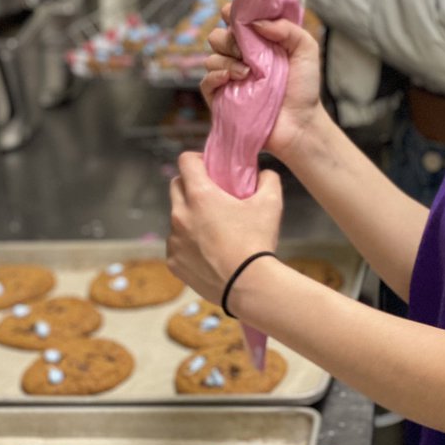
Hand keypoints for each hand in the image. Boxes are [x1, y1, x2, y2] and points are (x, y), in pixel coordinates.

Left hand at [168, 152, 282, 301]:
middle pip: (176, 186)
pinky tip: (208, 252)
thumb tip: (263, 173)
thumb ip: (268, 179)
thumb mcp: (271, 203)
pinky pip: (177, 244)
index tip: (209, 167)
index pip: (185, 161)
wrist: (247, 286)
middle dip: (190, 185)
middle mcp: (180, 214)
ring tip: (212, 229)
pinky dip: (188, 243)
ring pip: (176, 217)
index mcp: (199, 195)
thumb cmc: (257, 241)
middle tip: (211, 195)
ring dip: (189, 216)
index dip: (197, 159)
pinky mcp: (173, 262)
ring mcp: (174, 240)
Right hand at [202, 15, 323, 166]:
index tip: (233, 12)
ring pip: (211, 58)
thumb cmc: (304, 88)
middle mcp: (239, 57)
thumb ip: (287, 28)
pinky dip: (215, 76)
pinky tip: (230, 78)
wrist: (301, 124)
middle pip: (217, 36)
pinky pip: (205, 82)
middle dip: (228, 38)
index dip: (231, 13)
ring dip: (227, 60)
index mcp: (257, 42)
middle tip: (245, 49)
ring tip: (248, 73)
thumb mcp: (306, 49)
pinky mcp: (221, 98)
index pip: (235, 21)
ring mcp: (229, 78)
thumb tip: (256, 22)